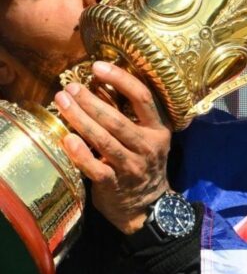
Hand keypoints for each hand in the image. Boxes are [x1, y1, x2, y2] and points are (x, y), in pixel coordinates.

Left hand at [54, 61, 170, 233]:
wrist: (148, 206)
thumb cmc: (142, 163)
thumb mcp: (144, 136)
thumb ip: (124, 112)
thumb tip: (100, 82)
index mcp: (157, 129)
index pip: (143, 98)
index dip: (121, 79)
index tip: (98, 66)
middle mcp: (147, 147)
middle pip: (117, 119)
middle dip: (90, 101)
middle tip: (70, 87)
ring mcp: (132, 167)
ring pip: (104, 140)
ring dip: (80, 120)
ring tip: (62, 102)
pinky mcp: (115, 185)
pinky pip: (96, 168)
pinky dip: (81, 153)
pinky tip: (67, 139)